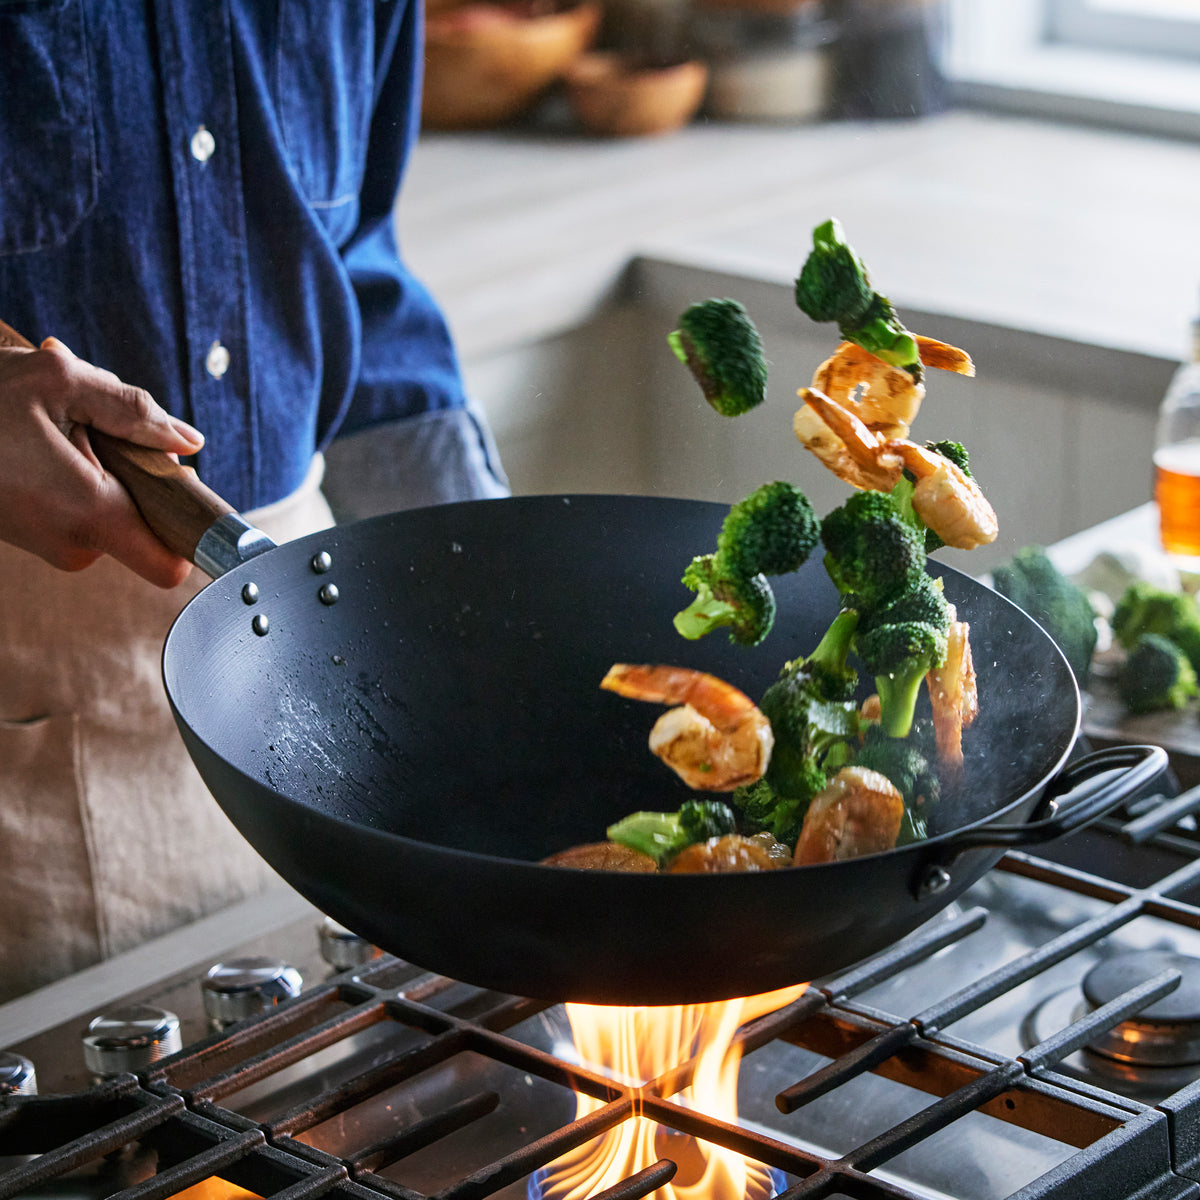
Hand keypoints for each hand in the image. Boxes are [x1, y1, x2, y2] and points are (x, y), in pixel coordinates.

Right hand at [0, 337, 205, 586]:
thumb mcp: (59, 382)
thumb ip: (135, 412)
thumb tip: (189, 440)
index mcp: (88, 513)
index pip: (168, 561)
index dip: (186, 528)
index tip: (182, 490)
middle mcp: (71, 544)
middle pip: (143, 518)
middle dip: (131, 468)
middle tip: (87, 424)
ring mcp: (49, 545)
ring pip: (109, 507)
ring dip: (96, 462)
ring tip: (49, 424)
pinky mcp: (32, 536)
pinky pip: (78, 507)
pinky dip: (70, 472)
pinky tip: (34, 438)